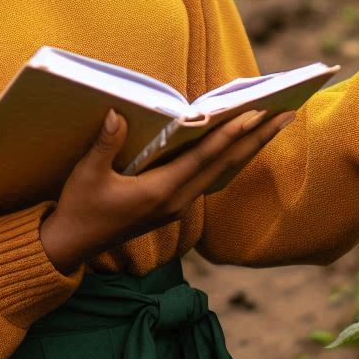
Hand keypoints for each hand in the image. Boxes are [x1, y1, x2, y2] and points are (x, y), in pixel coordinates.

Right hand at [39, 107, 294, 273]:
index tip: (256, 113)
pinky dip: (231, 157)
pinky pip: (211, 177)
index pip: (204, 157)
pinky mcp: (173, 206)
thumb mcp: (86, 174)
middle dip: (257, 136)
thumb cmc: (79, 208)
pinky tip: (243, 146)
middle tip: (288, 112)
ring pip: (223, 171)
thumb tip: (117, 112)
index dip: (230, 133)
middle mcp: (177, 200)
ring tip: (276, 122)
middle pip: (226, 163)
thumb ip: (105, 144)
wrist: (71, 247)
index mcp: (160, 192)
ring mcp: (178, 205)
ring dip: (250, 146)